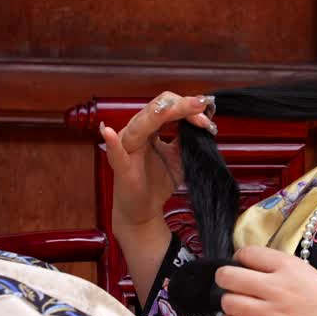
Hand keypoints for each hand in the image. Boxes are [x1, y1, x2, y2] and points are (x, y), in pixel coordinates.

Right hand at [101, 92, 216, 228]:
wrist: (145, 209)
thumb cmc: (159, 181)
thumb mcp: (180, 156)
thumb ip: (187, 138)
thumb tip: (204, 120)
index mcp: (149, 128)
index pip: (168, 106)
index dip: (188, 107)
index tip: (207, 116)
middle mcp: (136, 132)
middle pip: (156, 108)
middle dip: (181, 107)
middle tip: (202, 110)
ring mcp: (126, 147)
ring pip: (140, 124)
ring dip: (160, 115)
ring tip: (175, 110)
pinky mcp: (121, 166)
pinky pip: (116, 153)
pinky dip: (113, 143)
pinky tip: (108, 133)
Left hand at [217, 246, 316, 315]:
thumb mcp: (305, 271)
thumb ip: (276, 267)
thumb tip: (245, 266)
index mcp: (287, 266)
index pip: (247, 253)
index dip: (240, 259)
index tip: (243, 266)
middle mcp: (277, 287)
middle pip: (229, 276)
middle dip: (225, 278)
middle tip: (231, 285)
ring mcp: (272, 314)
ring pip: (229, 302)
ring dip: (229, 303)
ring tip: (239, 306)